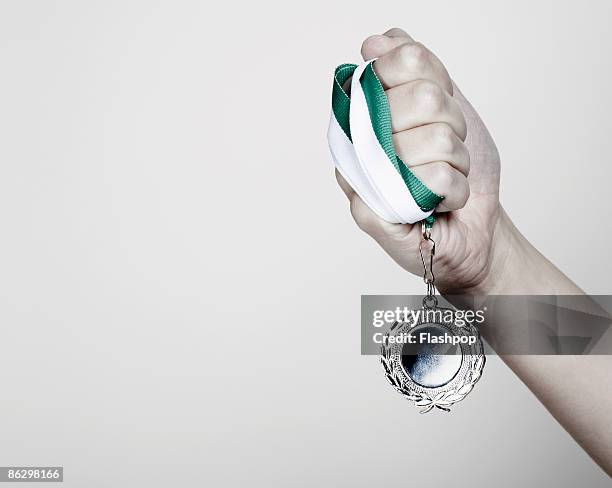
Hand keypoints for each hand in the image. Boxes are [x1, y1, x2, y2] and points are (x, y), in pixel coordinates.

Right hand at [336, 28, 503, 292]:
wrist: (474, 226)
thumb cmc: (458, 169)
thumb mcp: (450, 107)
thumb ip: (419, 69)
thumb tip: (374, 43)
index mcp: (367, 107)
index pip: (403, 59)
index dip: (438, 81)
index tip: (439, 110)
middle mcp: (355, 138)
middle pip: (422, 98)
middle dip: (451, 125)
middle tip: (443, 148)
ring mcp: (358, 175)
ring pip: (432, 141)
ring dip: (455, 162)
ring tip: (441, 175)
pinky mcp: (370, 213)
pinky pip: (433, 181)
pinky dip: (453, 192)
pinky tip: (439, 201)